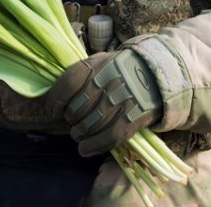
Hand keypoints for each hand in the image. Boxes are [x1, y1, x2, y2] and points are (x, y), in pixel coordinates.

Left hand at [44, 49, 162, 156]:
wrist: (157, 75)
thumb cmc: (122, 69)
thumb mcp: (102, 61)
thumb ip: (82, 73)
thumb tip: (58, 95)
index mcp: (97, 65)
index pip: (67, 84)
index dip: (55, 101)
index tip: (53, 110)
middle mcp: (107, 82)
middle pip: (77, 109)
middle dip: (70, 120)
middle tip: (72, 122)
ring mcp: (120, 101)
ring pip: (89, 125)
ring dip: (79, 134)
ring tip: (79, 134)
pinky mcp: (132, 119)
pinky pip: (108, 137)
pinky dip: (93, 146)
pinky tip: (84, 149)